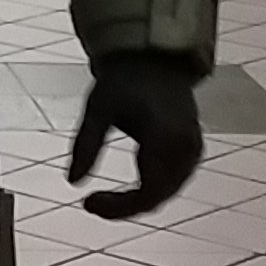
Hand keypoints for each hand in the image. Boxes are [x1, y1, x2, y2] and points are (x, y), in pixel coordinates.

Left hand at [68, 55, 203, 219]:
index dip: (119, 207)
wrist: (156, 58)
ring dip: (136, 201)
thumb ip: (86, 143)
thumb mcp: (99, 107)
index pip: (148, 191)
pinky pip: (172, 183)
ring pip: (166, 193)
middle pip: (157, 197)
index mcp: (166, 135)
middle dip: (123, 207)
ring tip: (103, 200)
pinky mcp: (192, 151)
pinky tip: (125, 191)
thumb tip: (73, 181)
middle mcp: (186, 147)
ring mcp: (192, 150)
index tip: (88, 203)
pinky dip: (149, 191)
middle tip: (91, 203)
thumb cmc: (127, 80)